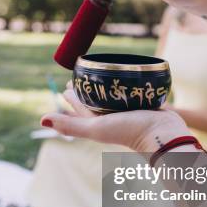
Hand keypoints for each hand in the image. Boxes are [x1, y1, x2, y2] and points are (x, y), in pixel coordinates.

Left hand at [40, 84, 188, 152]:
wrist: (165, 135)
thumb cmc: (130, 132)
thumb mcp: (97, 128)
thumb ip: (70, 126)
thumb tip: (41, 120)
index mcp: (99, 122)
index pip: (81, 106)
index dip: (72, 96)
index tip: (67, 83)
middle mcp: (113, 116)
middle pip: (97, 99)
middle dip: (90, 88)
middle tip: (83, 73)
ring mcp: (130, 110)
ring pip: (117, 94)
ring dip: (111, 84)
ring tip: (106, 71)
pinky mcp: (146, 103)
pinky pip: (136, 90)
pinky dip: (132, 83)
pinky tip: (132, 74)